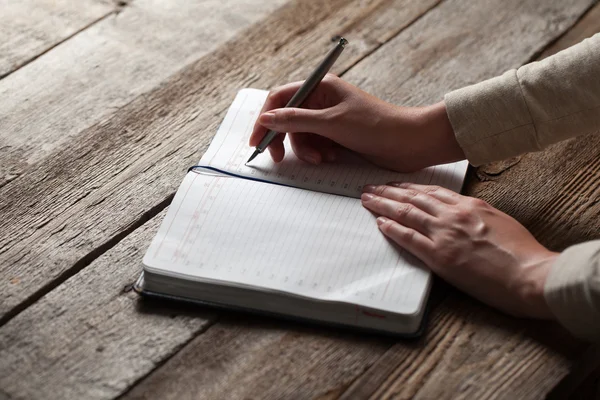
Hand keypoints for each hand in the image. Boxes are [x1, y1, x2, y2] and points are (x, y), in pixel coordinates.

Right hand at [249, 74, 464, 171]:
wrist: (410, 143)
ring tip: (321, 159)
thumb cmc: (376, 125)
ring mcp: (330, 119)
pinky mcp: (337, 136)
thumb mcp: (332, 123)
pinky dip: (318, 154)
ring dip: (306, 150)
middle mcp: (322, 100)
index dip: (265, 118)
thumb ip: (296, 120)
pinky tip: (331, 158)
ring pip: (301, 136)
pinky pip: (315, 145)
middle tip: (280, 158)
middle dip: (285, 140)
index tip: (257, 140)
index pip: (280, 98)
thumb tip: (266, 118)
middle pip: (288, 119)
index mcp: (320, 87)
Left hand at [360, 182, 557, 318]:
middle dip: (389, 191)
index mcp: (470, 205)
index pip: (431, 192)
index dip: (409, 187)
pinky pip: (409, 238)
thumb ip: (477, 213)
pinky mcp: (440, 256)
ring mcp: (445, 234)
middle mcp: (454, 215)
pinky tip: (379, 222)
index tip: (395, 185)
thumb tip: (463, 212)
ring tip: (367, 199)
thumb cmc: (523, 253)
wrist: (531, 275)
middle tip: (370, 186)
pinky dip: (392, 229)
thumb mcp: (500, 221)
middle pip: (413, 198)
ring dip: (383, 204)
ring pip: (406, 213)